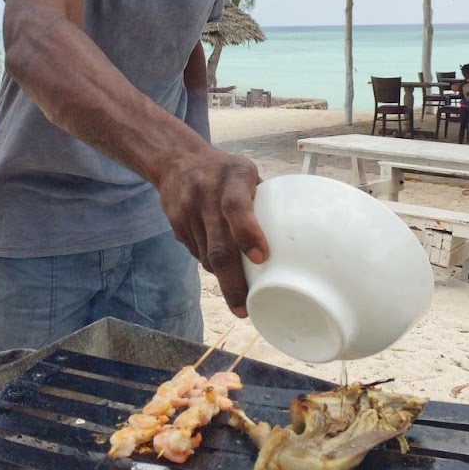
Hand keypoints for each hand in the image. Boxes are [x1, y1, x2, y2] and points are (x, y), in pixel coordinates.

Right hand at [156, 147, 268, 317]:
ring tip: (239, 292)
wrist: (176, 160)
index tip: (260, 258)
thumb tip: (292, 236)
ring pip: (207, 257)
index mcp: (232, 178)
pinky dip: (210, 264)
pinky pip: (196, 254)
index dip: (248, 233)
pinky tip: (220, 264)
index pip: (236, 206)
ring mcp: (187, 211)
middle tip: (245, 309)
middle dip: (233, 283)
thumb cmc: (224, 170)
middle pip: (219, 246)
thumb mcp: (246, 172)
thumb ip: (263, 199)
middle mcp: (206, 195)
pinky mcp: (176, 225)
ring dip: (224, 278)